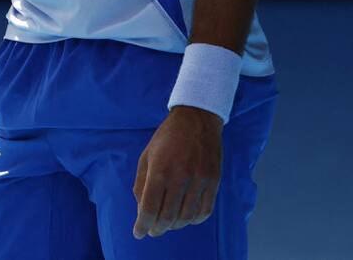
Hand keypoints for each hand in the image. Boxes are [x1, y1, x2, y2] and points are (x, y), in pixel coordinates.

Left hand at [132, 106, 222, 238]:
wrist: (197, 119)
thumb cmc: (167, 137)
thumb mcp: (146, 156)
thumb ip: (141, 183)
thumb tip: (141, 209)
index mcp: (159, 170)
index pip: (149, 208)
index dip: (142, 225)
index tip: (138, 232)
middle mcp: (180, 177)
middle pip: (168, 217)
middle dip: (157, 228)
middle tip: (153, 231)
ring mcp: (199, 180)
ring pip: (186, 217)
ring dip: (175, 226)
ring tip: (168, 224)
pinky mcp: (214, 181)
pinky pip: (204, 211)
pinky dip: (193, 220)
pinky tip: (185, 217)